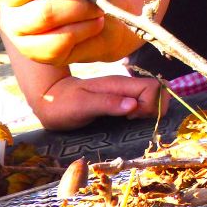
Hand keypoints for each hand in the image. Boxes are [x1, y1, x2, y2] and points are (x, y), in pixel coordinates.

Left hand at [34, 74, 167, 130]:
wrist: (49, 99)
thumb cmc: (63, 104)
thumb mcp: (82, 106)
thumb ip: (108, 104)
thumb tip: (134, 105)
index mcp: (119, 85)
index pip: (153, 87)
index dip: (152, 104)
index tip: (134, 117)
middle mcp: (125, 86)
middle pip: (157, 90)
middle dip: (155, 107)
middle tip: (135, 120)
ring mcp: (123, 92)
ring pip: (152, 96)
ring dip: (150, 111)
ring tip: (131, 122)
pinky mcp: (120, 100)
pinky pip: (142, 102)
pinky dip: (143, 112)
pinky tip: (128, 121)